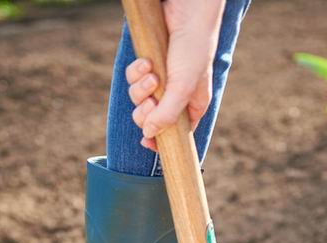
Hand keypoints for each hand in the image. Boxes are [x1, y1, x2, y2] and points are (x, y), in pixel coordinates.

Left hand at [125, 0, 224, 151]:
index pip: (175, 133)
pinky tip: (146, 61)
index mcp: (192, 105)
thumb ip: (166, 114)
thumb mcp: (183, 87)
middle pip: (150, 118)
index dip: (160, 140)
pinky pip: (133, 78)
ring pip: (139, 98)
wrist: (186, 13)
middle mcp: (176, 95)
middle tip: (151, 101)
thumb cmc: (193, 49)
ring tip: (151, 73)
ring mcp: (161, 80)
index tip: (146, 144)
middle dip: (146, 111)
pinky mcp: (148, 65)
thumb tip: (148, 135)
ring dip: (141, 88)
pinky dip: (137, 72)